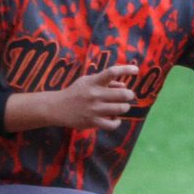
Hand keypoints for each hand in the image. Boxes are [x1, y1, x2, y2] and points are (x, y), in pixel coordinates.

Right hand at [6, 65, 137, 131]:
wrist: (57, 108)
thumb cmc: (76, 92)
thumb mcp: (88, 82)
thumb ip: (107, 83)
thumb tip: (125, 86)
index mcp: (93, 82)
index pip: (112, 72)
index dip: (127, 69)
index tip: (136, 70)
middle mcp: (95, 94)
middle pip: (123, 94)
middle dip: (129, 95)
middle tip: (128, 96)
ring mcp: (94, 109)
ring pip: (121, 109)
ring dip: (124, 108)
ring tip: (121, 107)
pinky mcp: (92, 122)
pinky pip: (112, 124)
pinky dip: (117, 122)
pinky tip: (115, 119)